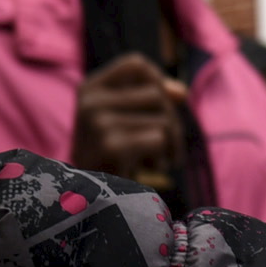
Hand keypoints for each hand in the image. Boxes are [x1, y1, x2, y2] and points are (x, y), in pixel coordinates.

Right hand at [72, 50, 189, 180]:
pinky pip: (159, 139)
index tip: (165, 106)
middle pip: (156, 93)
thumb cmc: (109, 159)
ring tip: (159, 161)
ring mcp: (98, 122)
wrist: (85, 202)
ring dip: (172, 143)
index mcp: (89, 89)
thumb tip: (181, 92)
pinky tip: (149, 170)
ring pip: (162, 117)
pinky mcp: (110, 145)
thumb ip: (150, 100)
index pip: (136, 64)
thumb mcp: (124, 122)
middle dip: (172, 120)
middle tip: (170, 147)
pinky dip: (163, 157)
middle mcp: (90, 101)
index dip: (158, 80)